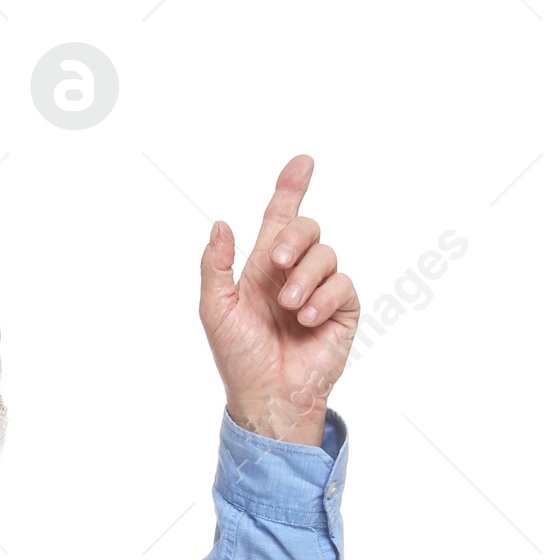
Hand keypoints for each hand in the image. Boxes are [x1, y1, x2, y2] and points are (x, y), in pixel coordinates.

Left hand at [199, 154, 358, 447]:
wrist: (267, 397)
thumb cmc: (239, 358)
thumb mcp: (216, 310)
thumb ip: (216, 266)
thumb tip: (222, 223)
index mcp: (263, 268)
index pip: (280, 218)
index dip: (291, 188)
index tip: (302, 162)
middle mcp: (294, 273)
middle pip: (307, 228)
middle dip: (294, 237)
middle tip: (278, 265)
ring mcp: (320, 290)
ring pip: (326, 254)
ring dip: (306, 278)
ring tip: (290, 309)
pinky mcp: (342, 310)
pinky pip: (343, 284)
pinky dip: (324, 299)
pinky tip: (307, 321)